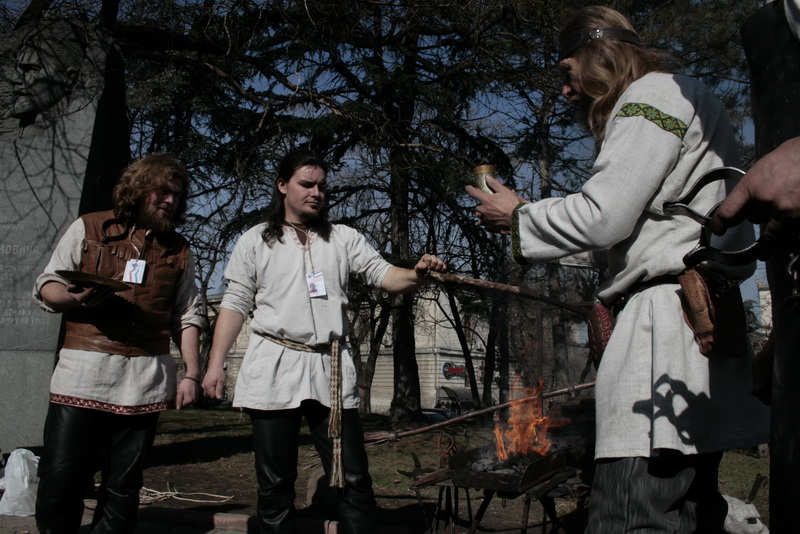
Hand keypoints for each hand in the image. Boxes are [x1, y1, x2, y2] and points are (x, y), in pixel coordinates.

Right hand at [66, 283, 113, 307]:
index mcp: (80, 299)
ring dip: (107, 293)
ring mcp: (91, 304)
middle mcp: (86, 303)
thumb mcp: (69, 288)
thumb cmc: (72, 291)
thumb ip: (71, 286)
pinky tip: (113, 291)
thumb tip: (75, 285)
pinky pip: (103, 299)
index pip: (87, 293)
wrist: (73, 300)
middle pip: (95, 296)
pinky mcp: (96, 304)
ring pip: (100, 299)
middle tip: (107, 284)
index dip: (93, 288)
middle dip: (102, 290)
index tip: (97, 284)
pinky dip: (108, 296)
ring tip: (112, 287)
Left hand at [176, 377, 199, 408]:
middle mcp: (193, 401)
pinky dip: (190, 397)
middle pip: (186, 404)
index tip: (180, 396)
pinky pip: (192, 399)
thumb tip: (178, 409)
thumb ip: (179, 401)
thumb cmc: (185, 384)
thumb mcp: (180, 392)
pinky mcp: (197, 396)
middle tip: (182, 393)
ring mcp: (196, 399)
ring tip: (186, 392)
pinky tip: (189, 392)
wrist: (192, 378)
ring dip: (187, 399)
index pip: (182, 406)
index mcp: (189, 400)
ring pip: (189, 402)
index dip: (180, 401)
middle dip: (183, 400)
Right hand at [202, 367, 226, 399]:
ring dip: (215, 389)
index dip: (218, 394)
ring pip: (211, 391)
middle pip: (211, 394)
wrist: (215, 365)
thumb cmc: (218, 372)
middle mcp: (204, 386)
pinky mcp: (205, 383)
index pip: (213, 396)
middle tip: (221, 386)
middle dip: (217, 391)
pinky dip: (213, 386)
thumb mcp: (221, 382)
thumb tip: (219, 398)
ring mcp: (204, 384)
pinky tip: (216, 382)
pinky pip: (209, 388)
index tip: (222, 391)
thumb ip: (219, 390)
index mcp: (208, 386)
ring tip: (218, 383)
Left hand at [414, 254, 447, 278]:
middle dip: (432, 268)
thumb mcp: (417, 269)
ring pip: (440, 264)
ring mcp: (438, 261)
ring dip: (436, 270)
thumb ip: (419, 266)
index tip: (425, 269)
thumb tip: (425, 265)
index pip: (428, 259)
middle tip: (429, 271)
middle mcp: (433, 257)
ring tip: (433, 272)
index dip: (427, 265)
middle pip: (435, 261)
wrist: (423, 277)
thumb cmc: (420, 272)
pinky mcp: (443, 266)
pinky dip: (441, 271)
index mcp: (426, 256)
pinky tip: (437, 273)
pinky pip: (444, 267)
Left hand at [465, 176, 529, 233]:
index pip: (474, 193)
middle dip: (481, 204)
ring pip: (480, 216)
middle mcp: (484, 210)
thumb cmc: (512, 204)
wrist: (518, 219)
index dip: (470, 189)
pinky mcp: (491, 227)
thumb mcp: (504, 191)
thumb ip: (494, 184)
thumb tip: (487, 177)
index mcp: (486, 200)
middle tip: (489, 202)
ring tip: (489, 211)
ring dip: (483, 213)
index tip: (468, 187)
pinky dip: (486, 222)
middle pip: (477, 206)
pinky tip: (491, 220)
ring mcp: (487, 219)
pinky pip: (485, 224)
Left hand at [710, 137, 799, 253]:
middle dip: (758, 216)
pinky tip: (789, 237)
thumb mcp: (763, 168)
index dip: (719, 223)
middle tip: (765, 213)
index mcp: (753, 185)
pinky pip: (791, 235)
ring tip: (764, 253)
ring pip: (772, 235)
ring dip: (769, 242)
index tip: (718, 230)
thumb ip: (753, 187)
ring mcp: (787, 211)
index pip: (728, 211)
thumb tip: (746, 202)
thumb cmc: (792, 156)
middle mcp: (767, 200)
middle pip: (754, 219)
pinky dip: (789, 236)